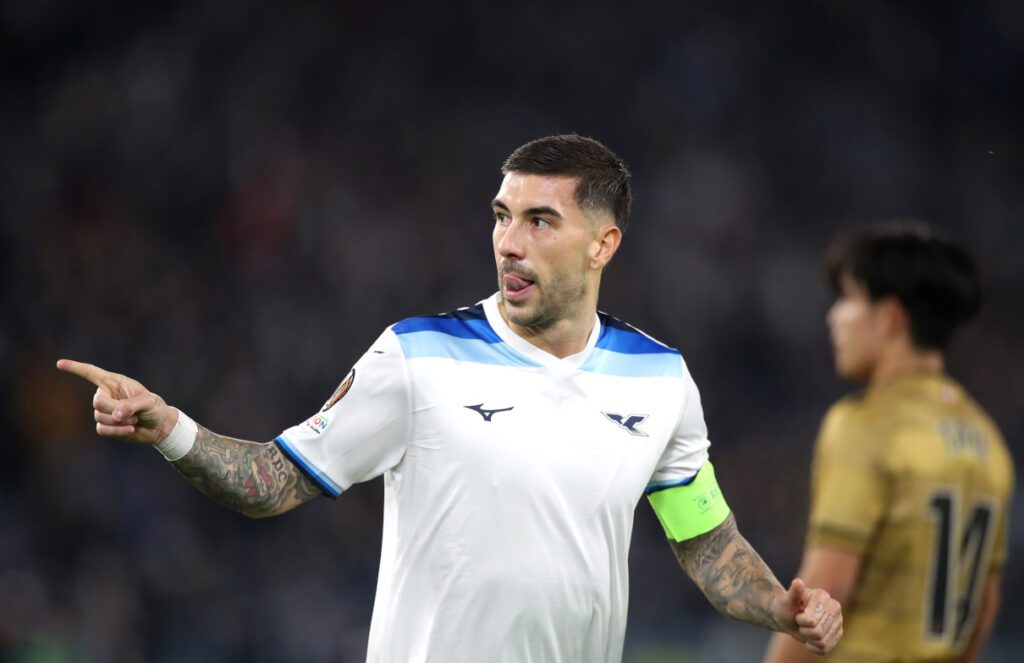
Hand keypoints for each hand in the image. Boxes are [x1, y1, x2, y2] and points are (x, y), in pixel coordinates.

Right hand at [56, 359, 176, 444]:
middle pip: (98, 402)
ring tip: (135, 419)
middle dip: (114, 409)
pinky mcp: (106, 426)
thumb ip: (132, 405)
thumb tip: (116, 414)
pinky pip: (102, 429)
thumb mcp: (148, 402)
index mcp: (115, 382)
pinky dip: (116, 431)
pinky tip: (130, 429)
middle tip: (134, 413)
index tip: (59, 364)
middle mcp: (106, 395)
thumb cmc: (155, 408)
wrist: (159, 427)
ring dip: (119, 421)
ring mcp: (105, 411)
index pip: (91, 373)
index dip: (75, 368)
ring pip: (99, 417)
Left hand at [773, 578, 842, 653]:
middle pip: (818, 632)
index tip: (798, 613)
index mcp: (823, 596)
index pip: (811, 620)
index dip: (800, 621)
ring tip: (805, 628)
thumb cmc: (786, 607)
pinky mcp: (838, 633)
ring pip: (823, 642)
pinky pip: (825, 649)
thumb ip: (793, 593)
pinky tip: (810, 638)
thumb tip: (798, 582)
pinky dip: (813, 647)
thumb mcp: (787, 601)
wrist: (788, 616)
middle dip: (804, 630)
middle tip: (800, 622)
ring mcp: (838, 621)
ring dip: (809, 639)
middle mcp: (834, 607)